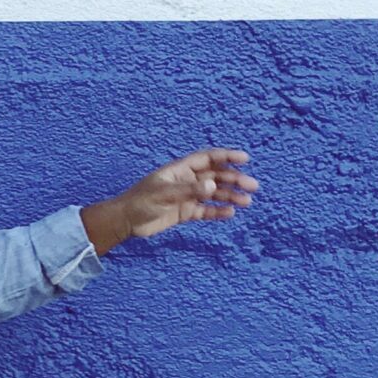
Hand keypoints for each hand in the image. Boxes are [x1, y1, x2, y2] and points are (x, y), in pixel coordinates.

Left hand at [93, 149, 258, 244]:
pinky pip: (205, 210)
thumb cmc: (139, 202)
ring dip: (230, 196)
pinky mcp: (185, 212)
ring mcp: (187, 196)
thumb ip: (188, 191)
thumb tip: (212, 186)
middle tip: (252, 186)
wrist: (125, 221)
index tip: (245, 158)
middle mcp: (186, 181)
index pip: (208, 158)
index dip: (226, 156)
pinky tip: (230, 213)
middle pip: (216, 176)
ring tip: (247, 202)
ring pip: (214, 194)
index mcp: (180, 170)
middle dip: (234, 179)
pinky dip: (217, 211)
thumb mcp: (163, 195)